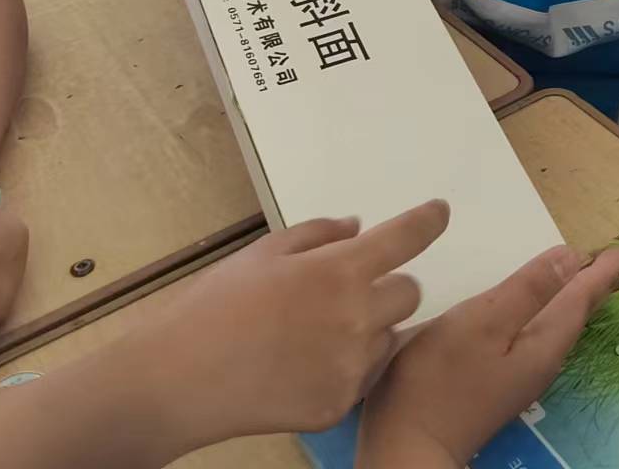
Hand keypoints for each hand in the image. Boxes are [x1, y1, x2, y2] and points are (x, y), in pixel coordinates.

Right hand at [138, 201, 449, 440]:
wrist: (179, 378)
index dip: (427, 221)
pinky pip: (363, 375)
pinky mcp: (338, 405)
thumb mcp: (264, 252)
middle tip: (350, 286)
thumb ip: (319, 235)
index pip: (405, 239)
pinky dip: (348, 364)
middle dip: (389, 283)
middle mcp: (356, 320)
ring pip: (388, 336)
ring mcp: (350, 368)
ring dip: (369, 326)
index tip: (440, 212)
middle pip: (409, 292)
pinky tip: (304, 362)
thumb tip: (359, 229)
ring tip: (315, 330)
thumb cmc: (215, 305)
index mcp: (338, 272)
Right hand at [359, 246, 618, 466]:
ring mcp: (518, 377)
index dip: (599, 274)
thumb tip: (572, 257)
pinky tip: (530, 313)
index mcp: (543, 345)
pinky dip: (542, 315)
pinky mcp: (496, 383)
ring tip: (577, 280)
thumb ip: (529, 290)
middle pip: (572, 318)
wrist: (409, 444)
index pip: (580, 301)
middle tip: (609, 263)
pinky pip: (534, 337)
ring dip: (568, 301)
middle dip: (590, 288)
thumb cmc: (442, 377)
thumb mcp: (486, 321)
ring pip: (554, 329)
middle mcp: (539, 363)